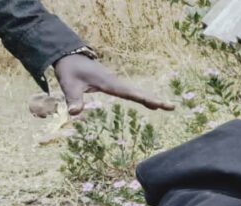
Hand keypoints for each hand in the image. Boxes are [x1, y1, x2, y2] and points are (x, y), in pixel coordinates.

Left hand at [53, 54, 174, 114]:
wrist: (69, 56)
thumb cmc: (69, 71)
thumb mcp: (69, 85)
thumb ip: (73, 99)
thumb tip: (73, 113)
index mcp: (109, 83)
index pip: (129, 93)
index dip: (143, 99)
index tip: (157, 103)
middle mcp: (116, 83)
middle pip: (138, 93)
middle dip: (155, 100)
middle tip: (172, 107)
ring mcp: (116, 83)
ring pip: (137, 93)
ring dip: (152, 99)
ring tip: (168, 107)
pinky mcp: (114, 85)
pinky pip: (132, 93)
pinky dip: (144, 98)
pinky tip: (151, 104)